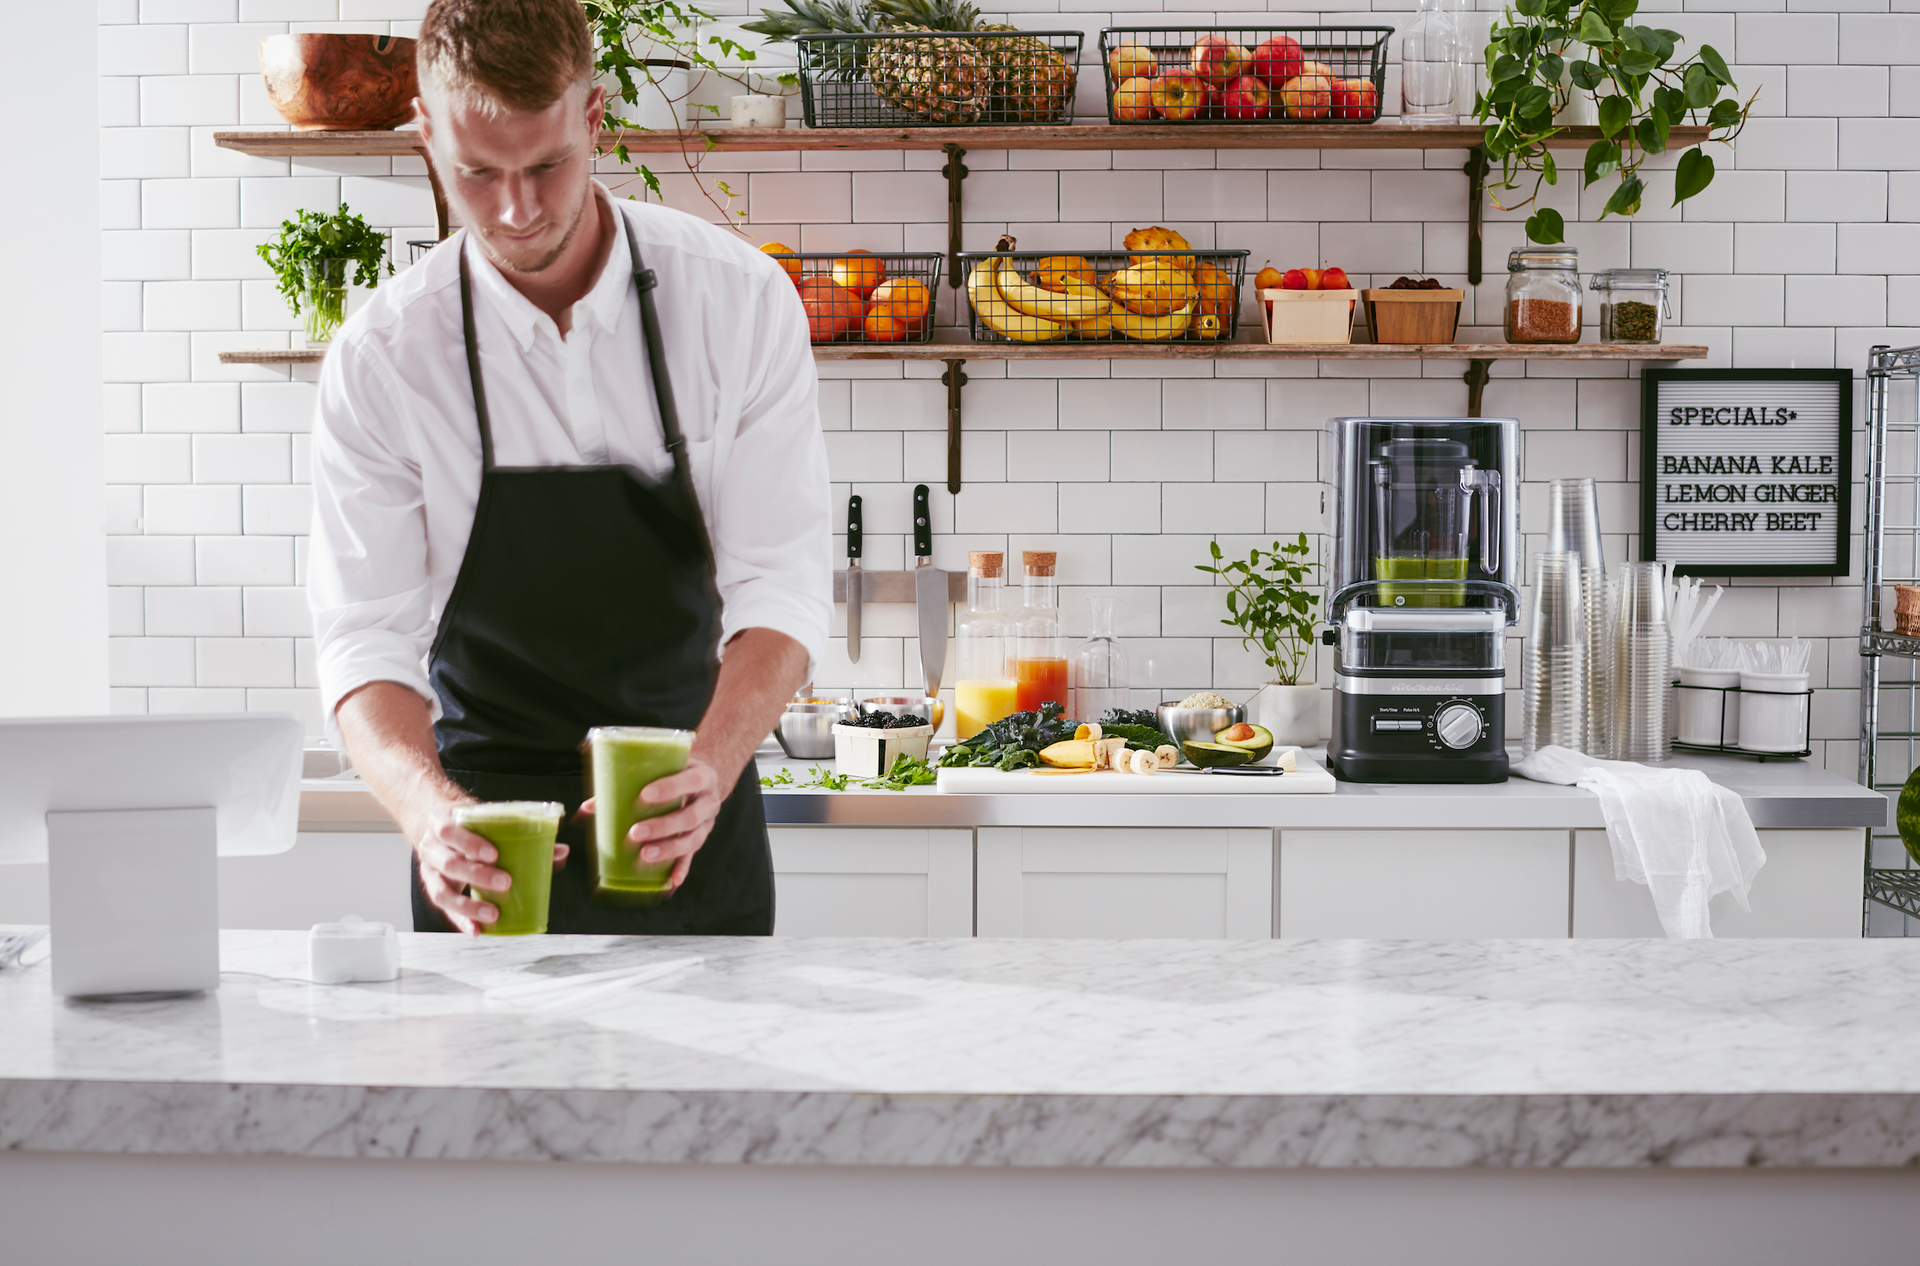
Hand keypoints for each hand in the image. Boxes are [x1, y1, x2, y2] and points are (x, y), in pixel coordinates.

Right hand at [415, 808, 569, 935]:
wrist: (440, 826)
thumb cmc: (469, 824)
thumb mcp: (486, 820)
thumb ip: (521, 833)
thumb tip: (560, 851)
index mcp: (441, 822)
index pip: (450, 832)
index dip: (470, 843)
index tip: (495, 854)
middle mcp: (431, 847)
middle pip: (449, 863)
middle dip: (477, 875)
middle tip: (505, 882)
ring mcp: (429, 871)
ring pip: (442, 891)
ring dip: (468, 905)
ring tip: (493, 914)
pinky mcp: (435, 889)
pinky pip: (445, 909)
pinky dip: (461, 921)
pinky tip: (477, 930)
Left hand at [580, 756, 722, 892]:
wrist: (702, 781)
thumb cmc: (674, 773)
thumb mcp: (660, 769)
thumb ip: (626, 783)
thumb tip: (586, 808)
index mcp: (701, 776)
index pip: (690, 780)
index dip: (670, 788)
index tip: (644, 795)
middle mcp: (708, 801)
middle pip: (690, 816)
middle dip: (663, 826)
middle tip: (635, 832)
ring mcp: (707, 823)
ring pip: (693, 839)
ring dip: (668, 849)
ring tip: (645, 855)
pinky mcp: (701, 838)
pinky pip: (693, 856)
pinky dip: (682, 868)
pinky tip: (671, 881)